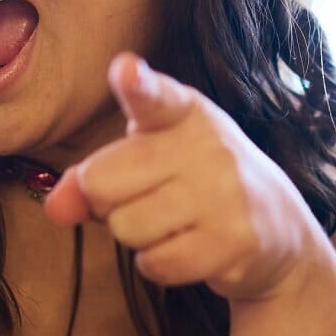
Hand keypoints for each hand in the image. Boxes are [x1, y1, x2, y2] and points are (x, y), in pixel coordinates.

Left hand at [44, 54, 322, 301]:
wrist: (279, 230)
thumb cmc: (194, 183)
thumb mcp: (147, 162)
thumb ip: (94, 176)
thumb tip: (56, 207)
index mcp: (183, 111)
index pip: (154, 96)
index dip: (136, 84)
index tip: (126, 71)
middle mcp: (208, 146)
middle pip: (102, 183)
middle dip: (109, 202)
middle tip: (149, 197)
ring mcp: (225, 194)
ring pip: (126, 228)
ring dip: (138, 237)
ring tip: (174, 223)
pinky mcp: (233, 242)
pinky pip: (155, 263)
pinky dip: (158, 264)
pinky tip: (188, 247)